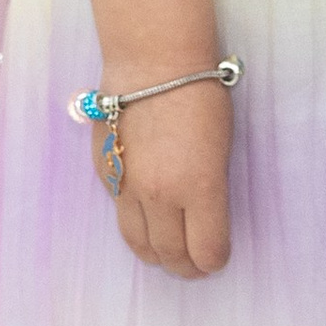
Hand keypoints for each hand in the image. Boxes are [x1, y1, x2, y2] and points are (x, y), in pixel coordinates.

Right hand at [101, 72, 232, 278]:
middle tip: (195, 266)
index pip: (207, 252)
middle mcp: (161, 196)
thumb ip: (210, 189)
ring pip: (139, 245)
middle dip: (186, 267)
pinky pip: (121, 215)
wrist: (152, 59)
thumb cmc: (200, 93)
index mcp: (200, 187)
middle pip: (171, 256)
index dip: (214, 260)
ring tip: (168, 254)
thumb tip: (205, 216)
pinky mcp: (105, 174)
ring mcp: (128, 187)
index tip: (218, 257)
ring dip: (156, 255)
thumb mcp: (221, 146)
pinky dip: (135, 223)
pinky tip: (146, 218)